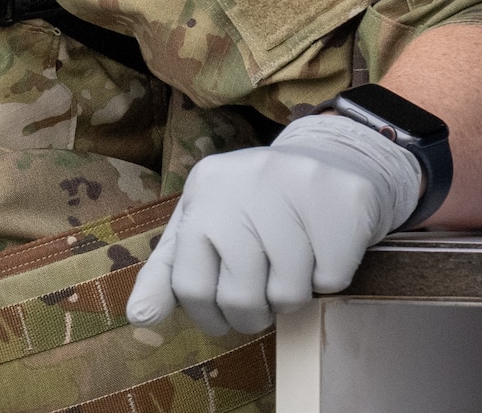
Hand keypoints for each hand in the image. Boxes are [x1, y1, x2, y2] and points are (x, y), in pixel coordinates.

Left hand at [126, 114, 421, 334]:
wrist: (332, 162)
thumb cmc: (257, 207)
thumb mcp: (204, 226)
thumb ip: (170, 270)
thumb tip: (138, 316)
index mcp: (203, 189)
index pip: (189, 283)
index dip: (207, 316)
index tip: (223, 319)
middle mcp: (243, 181)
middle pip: (240, 296)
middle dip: (254, 314)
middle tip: (264, 300)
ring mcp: (295, 185)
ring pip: (289, 294)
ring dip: (293, 297)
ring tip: (294, 269)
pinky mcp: (344, 199)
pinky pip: (331, 280)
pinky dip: (328, 281)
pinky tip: (322, 251)